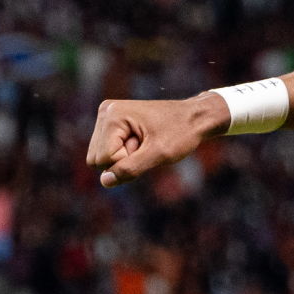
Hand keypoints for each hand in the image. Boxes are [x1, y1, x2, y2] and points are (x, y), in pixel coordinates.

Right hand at [85, 94, 228, 187]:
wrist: (196, 117)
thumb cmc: (181, 132)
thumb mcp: (159, 154)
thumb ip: (130, 168)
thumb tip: (104, 181)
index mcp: (113, 115)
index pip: (101, 159)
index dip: (126, 162)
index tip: (148, 146)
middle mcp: (106, 112)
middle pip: (96, 159)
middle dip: (123, 160)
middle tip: (148, 145)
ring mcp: (108, 117)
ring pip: (101, 157)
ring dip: (126, 157)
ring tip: (147, 143)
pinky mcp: (113, 124)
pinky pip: (109, 152)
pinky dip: (127, 152)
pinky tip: (143, 141)